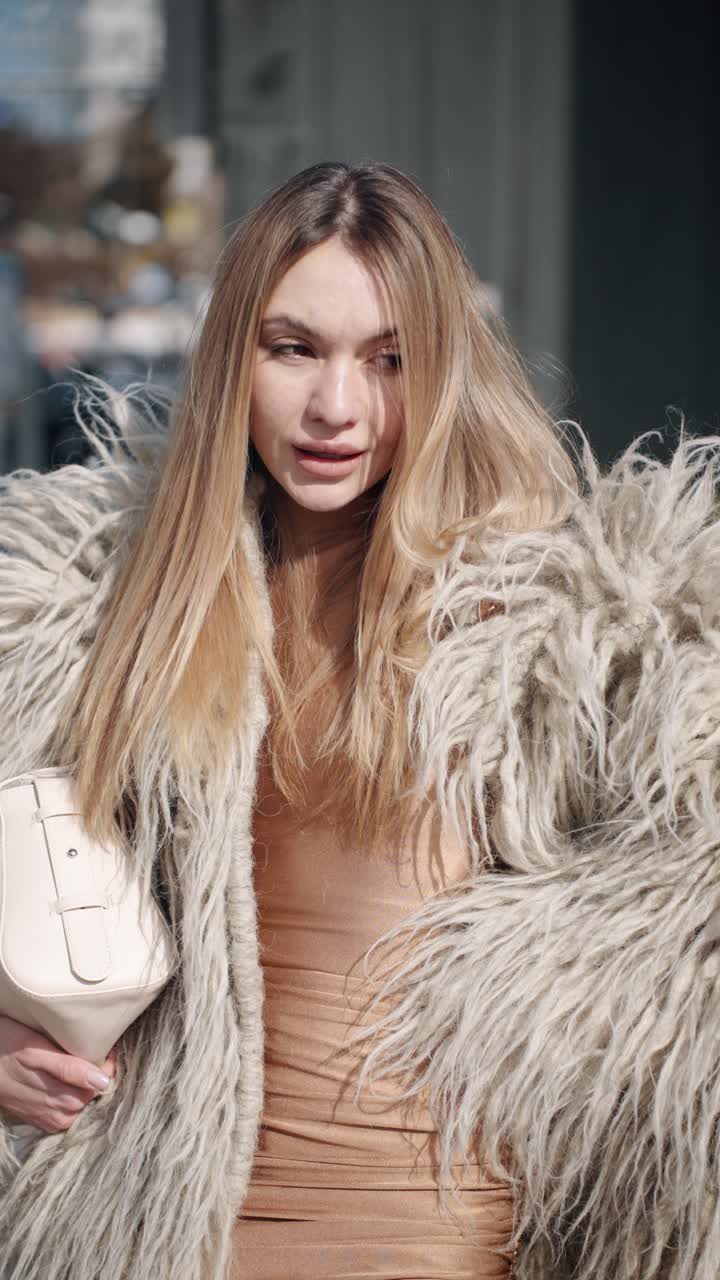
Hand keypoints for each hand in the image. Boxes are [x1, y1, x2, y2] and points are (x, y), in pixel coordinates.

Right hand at [0, 1015, 116, 1133]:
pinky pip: (68, 1112)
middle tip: (98, 1050)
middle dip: (100, 1074)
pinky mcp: (42, 1119)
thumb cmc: (4, 1048)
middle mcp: (58, 1114)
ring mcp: (50, 1119)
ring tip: (84, 1062)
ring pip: (83, 1105)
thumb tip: (102, 1081)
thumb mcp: (34, 1050)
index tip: (107, 1047)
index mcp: (60, 1098)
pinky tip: (71, 1080)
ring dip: (87, 1085)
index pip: (101, 1086)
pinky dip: (75, 1096)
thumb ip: (68, 1067)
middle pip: (94, 1097)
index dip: (107, 1065)